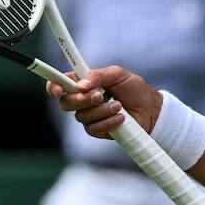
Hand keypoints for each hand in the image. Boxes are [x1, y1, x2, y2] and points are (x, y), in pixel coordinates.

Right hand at [45, 65, 163, 137]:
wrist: (152, 109)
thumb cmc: (135, 89)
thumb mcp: (118, 74)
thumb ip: (99, 75)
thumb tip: (82, 85)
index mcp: (83, 83)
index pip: (59, 84)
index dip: (53, 86)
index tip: (59, 89)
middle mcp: (82, 100)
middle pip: (65, 103)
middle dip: (81, 100)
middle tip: (99, 95)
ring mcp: (89, 117)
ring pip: (81, 117)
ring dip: (101, 110)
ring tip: (119, 105)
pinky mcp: (98, 130)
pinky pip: (93, 129)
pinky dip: (108, 122)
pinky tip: (121, 117)